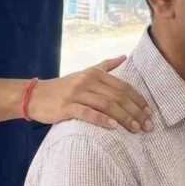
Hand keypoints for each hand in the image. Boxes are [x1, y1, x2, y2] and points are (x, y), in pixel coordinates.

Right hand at [27, 57, 151, 132]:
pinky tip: (113, 127)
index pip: (123, 86)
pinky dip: (102, 120)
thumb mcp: (85, 73)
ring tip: (135, 129)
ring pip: (106, 105)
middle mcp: (87, 81)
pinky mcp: (66, 107)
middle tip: (147, 126)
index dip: (138, 99)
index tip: (149, 112)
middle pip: (118, 97)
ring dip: (124, 118)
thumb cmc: (63, 87)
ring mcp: (76, 93)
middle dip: (135, 112)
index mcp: (95, 73)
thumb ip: (105, 66)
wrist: (35, 96)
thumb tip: (124, 56)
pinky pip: (87, 113)